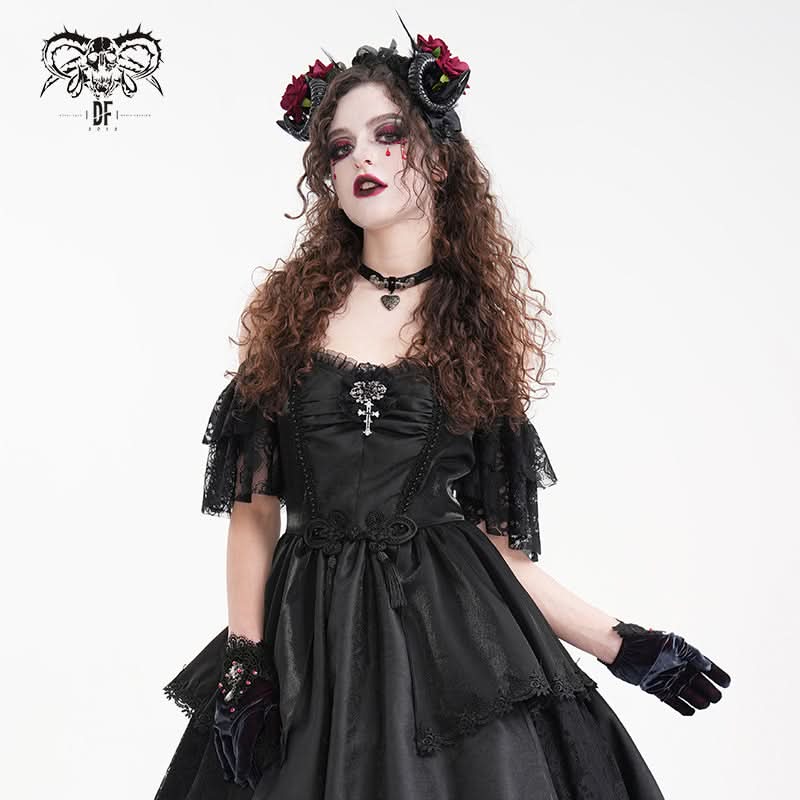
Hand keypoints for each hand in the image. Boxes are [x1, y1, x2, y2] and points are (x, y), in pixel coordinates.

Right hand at [212, 633, 279, 788]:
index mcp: (243, 726)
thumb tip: (278, 748)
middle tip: (243, 783)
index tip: (252, 782)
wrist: (245, 657)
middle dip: (237, 771)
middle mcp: (228, 725)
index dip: (248, 772)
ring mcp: (221, 717)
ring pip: (221, 747)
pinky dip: (219, 747)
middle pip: (231, 756)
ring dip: (226, 762)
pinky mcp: (219, 709)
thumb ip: (274, 729)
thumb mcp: (273, 704)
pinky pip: (216, 735)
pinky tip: (222, 750)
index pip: (243, 758)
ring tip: (231, 774)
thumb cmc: (263, 678)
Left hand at [598, 619, 730, 715]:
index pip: (704, 665)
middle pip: (697, 681)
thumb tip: (707, 664)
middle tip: (716, 697)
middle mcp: (674, 666)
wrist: (622, 649)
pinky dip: (681, 706)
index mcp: (681, 654)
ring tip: (705, 703)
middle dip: (708, 689)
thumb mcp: (674, 644)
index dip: (716, 674)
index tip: (727, 683)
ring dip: (697, 699)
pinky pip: (671, 699)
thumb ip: (692, 655)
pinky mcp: (654, 686)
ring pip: (686, 692)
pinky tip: (691, 711)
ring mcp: (665, 677)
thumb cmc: (646, 641)